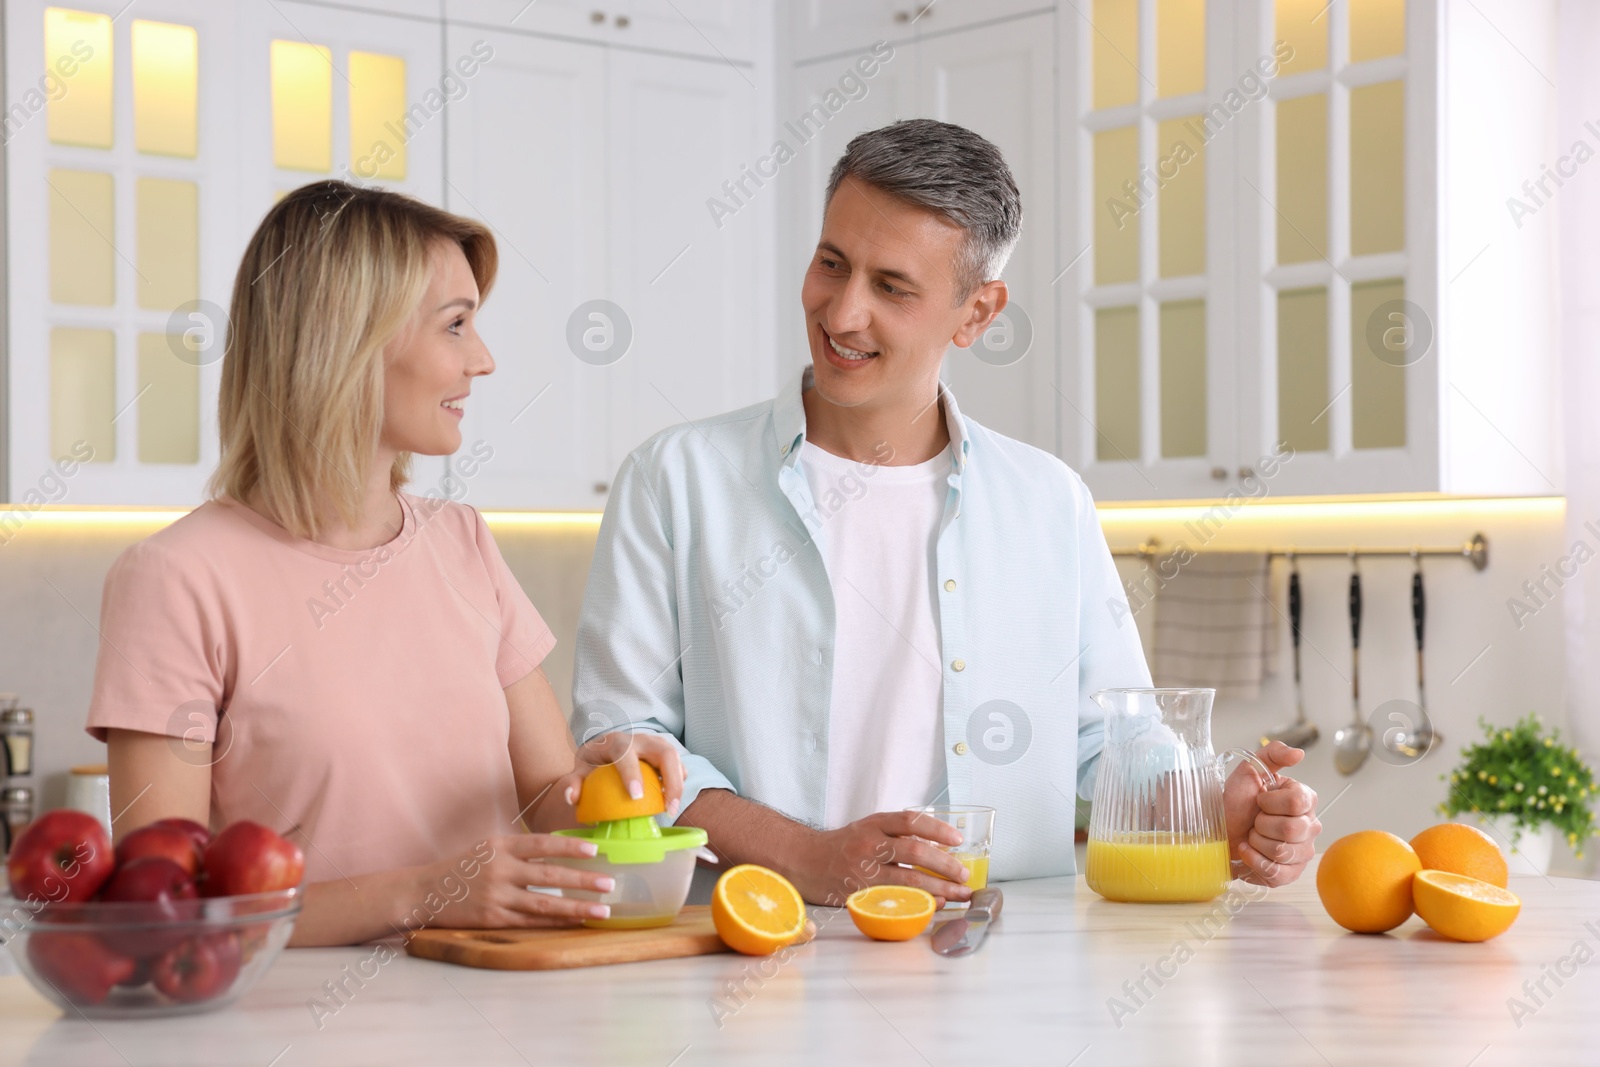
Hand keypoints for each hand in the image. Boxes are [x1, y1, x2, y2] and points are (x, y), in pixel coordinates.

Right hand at [409, 834, 614, 931]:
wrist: (426, 891)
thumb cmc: (464, 867)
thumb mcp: (489, 848)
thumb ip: (520, 850)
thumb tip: (561, 854)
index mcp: (500, 846)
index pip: (541, 844)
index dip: (569, 847)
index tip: (594, 850)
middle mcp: (499, 870)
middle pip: (549, 876)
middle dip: (582, 881)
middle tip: (609, 883)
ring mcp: (496, 897)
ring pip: (544, 904)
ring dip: (576, 907)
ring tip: (602, 909)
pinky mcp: (493, 919)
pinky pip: (531, 922)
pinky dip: (556, 923)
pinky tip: (575, 922)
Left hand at [552, 731, 686, 816]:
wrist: (605, 749)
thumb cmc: (593, 762)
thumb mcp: (579, 770)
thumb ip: (572, 782)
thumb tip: (571, 797)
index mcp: (616, 741)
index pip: (627, 754)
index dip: (632, 774)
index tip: (636, 797)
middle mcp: (640, 739)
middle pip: (664, 752)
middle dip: (670, 779)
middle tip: (668, 808)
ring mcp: (656, 744)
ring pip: (676, 758)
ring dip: (678, 783)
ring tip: (672, 809)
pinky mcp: (666, 754)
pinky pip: (678, 766)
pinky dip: (678, 783)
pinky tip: (671, 802)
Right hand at [792, 811, 974, 907]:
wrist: (803, 860)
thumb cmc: (841, 846)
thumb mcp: (866, 829)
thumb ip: (895, 835)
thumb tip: (936, 847)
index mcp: (874, 823)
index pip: (910, 820)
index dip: (937, 828)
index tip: (957, 839)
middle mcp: (869, 843)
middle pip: (914, 851)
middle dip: (944, 864)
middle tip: (963, 874)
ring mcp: (863, 869)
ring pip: (908, 879)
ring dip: (939, 888)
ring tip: (958, 894)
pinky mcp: (859, 893)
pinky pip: (895, 899)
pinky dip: (918, 903)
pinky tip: (933, 906)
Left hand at [1224, 741, 1320, 886]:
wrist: (1220, 828)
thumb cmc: (1236, 802)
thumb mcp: (1249, 771)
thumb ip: (1273, 755)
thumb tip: (1299, 753)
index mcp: (1305, 800)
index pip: (1297, 802)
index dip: (1270, 802)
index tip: (1259, 800)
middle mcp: (1310, 827)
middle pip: (1291, 829)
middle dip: (1261, 824)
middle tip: (1254, 821)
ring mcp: (1303, 852)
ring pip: (1282, 851)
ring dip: (1256, 842)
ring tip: (1251, 836)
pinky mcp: (1290, 874)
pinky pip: (1277, 873)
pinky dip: (1254, 862)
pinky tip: (1248, 852)